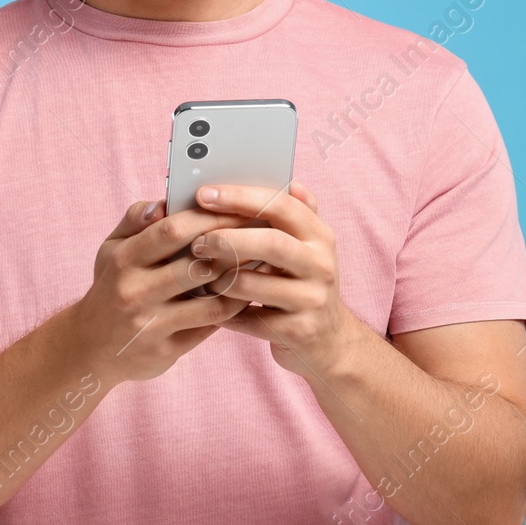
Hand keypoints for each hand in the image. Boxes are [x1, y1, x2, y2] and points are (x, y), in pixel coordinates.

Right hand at [73, 198, 257, 383]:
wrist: (90, 348)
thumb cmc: (110, 287)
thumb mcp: (111, 249)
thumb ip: (135, 219)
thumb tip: (164, 201)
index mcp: (124, 259)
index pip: (172, 230)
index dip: (210, 217)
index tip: (240, 207)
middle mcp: (135, 291)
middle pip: (195, 264)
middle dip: (233, 247)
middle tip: (262, 235)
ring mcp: (150, 324)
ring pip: (209, 300)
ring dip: (240, 281)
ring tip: (262, 264)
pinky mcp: (165, 350)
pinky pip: (209, 327)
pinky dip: (232, 309)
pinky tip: (248, 294)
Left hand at [189, 180, 365, 380]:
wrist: (328, 342)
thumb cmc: (305, 285)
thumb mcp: (309, 247)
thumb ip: (298, 215)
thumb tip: (291, 182)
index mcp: (320, 236)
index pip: (281, 205)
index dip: (240, 197)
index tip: (203, 195)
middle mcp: (321, 265)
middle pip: (271, 242)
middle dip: (226, 239)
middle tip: (197, 242)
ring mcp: (312, 300)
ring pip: (254, 284)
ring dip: (220, 279)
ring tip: (203, 277)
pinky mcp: (298, 331)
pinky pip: (249, 319)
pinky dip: (224, 313)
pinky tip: (211, 307)